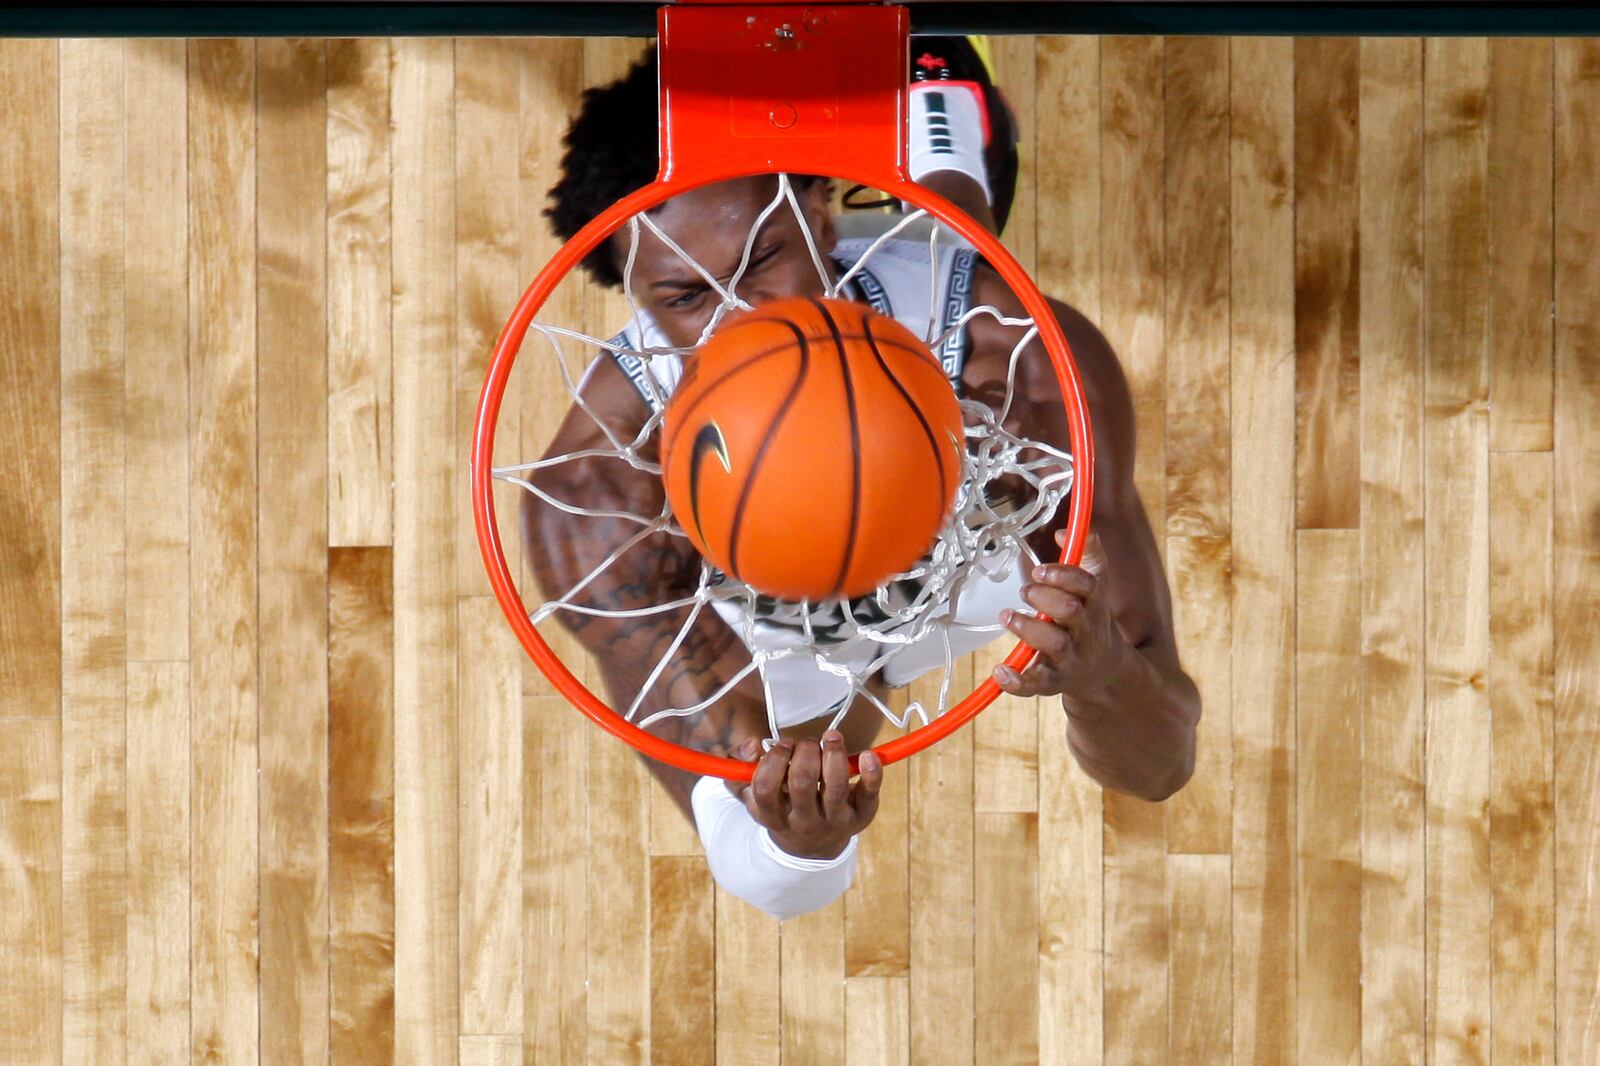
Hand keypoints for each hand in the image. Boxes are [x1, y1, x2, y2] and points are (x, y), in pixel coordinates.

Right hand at [725, 730, 883, 859]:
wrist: (813, 846)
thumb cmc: (780, 806)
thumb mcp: (752, 794)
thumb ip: (738, 766)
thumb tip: (752, 744)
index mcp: (773, 816)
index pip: (765, 790)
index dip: (773, 761)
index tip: (783, 746)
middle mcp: (803, 822)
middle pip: (802, 783)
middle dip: (805, 752)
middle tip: (806, 743)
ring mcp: (834, 821)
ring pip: (835, 787)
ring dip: (833, 754)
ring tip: (831, 736)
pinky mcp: (861, 815)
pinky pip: (869, 794)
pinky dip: (871, 772)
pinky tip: (867, 755)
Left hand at [990, 529, 1124, 700]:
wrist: (1104, 671)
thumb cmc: (1090, 620)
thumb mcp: (1095, 586)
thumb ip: (1086, 554)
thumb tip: (1062, 533)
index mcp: (1095, 604)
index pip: (1089, 586)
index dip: (1064, 575)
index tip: (1040, 569)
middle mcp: (1085, 631)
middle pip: (1071, 612)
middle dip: (1045, 598)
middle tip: (1025, 590)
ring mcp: (1071, 657)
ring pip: (1054, 644)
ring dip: (1028, 628)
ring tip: (1007, 615)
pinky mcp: (1054, 681)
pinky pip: (1037, 684)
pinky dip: (1018, 681)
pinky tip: (1000, 671)